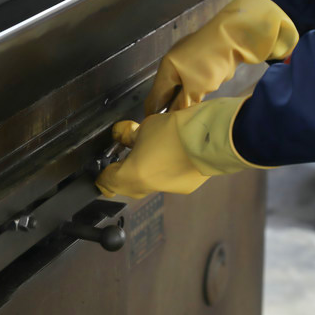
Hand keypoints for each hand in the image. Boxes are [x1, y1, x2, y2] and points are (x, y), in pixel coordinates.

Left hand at [96, 97, 265, 198]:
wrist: (213, 138)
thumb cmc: (179, 130)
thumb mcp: (147, 126)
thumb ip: (129, 134)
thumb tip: (121, 135)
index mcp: (134, 174)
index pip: (108, 182)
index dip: (102, 175)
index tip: (101, 170)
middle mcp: (149, 186)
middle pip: (126, 188)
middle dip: (121, 174)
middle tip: (120, 158)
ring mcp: (169, 188)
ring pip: (147, 185)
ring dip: (143, 172)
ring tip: (146, 151)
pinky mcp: (186, 186)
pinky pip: (165, 181)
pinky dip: (162, 171)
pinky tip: (166, 156)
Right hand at [145, 0, 297, 114]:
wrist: (234, 36)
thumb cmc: (209, 62)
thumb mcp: (196, 88)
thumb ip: (183, 105)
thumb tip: (173, 118)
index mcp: (166, 70)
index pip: (154, 98)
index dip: (152, 115)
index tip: (154, 130)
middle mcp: (172, 64)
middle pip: (166, 92)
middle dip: (167, 109)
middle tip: (172, 127)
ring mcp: (187, 60)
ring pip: (180, 86)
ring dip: (182, 100)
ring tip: (186, 118)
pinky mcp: (200, 59)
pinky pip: (191, 80)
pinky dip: (192, 91)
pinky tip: (198, 101)